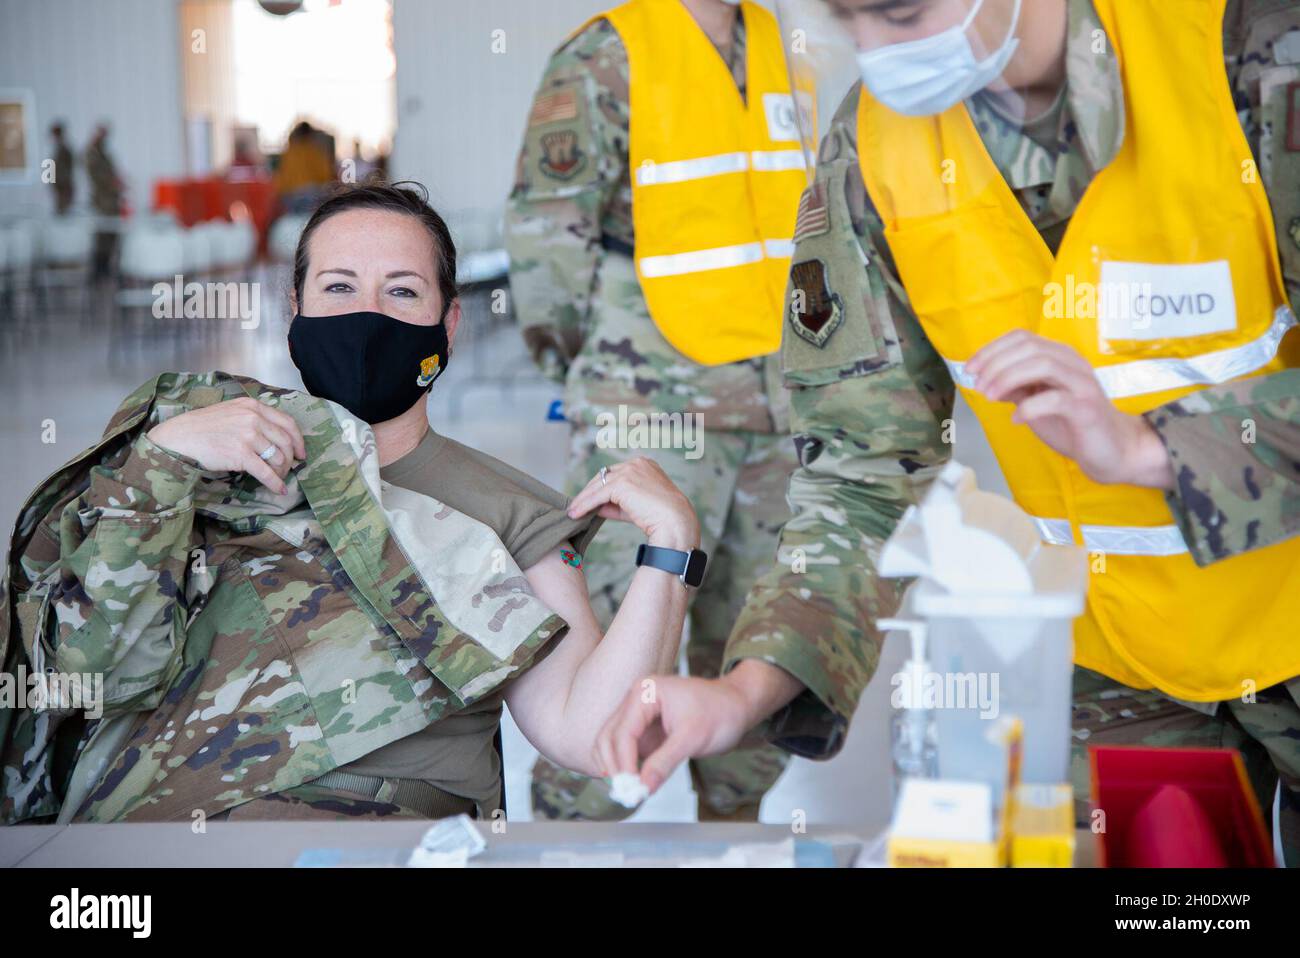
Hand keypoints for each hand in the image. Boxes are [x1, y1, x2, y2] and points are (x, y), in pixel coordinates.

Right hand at [146, 396, 306, 494]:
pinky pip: (266, 472)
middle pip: (285, 442)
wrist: (181, 437)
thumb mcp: (232, 412)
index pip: (287, 422)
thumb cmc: (204, 427)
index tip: (301, 452)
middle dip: (290, 459)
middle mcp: (253, 418)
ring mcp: (248, 436)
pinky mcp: (241, 454)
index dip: (298, 440)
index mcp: (253, 406)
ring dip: (280, 472)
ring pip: (278, 458)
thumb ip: (254, 418)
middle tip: (288, 468)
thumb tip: (276, 438)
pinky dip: (275, 483)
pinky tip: (278, 489)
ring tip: (277, 478)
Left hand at [567, 457, 699, 549]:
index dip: (601, 487)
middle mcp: (636, 463)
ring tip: (573, 512)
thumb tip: (594, 507)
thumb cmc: (660, 516)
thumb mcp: (634, 506)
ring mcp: (629, 471)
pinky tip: (577, 513)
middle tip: (577, 506)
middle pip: (604, 475)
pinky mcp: (622, 483)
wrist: (674, 522)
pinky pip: (598, 495)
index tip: (589, 499)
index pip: (615, 473)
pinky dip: (586, 504)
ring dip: (584, 499)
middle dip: (589, 492)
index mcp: (644, 464)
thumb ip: (615, 504)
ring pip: (599, 484)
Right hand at [592, 675, 754, 794]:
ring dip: (616, 768)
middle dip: (614, 766)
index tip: (629, 788)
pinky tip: (633, 783)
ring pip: (611, 745)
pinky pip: (625, 751)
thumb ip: (665, 762)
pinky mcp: (644, 731)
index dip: (623, 762)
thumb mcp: (693, 738)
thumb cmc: (720, 711)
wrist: (736, 706)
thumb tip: (643, 786)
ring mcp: (638, 716)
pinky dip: (625, 767)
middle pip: (609, 737)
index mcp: (645, 693)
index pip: (623, 732)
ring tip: (629, 792)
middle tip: (626, 793)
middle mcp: (636, 701)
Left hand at [965, 331, 1174, 489]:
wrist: (1113, 450)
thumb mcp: (1036, 400)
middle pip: (1029, 347)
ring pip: (1043, 364)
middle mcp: (1072, 363)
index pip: (1022, 337)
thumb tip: (984, 378)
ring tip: (991, 397)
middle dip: (996, 364)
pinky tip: (1017, 419)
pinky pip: (1056, 399)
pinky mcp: (1087, 408)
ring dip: (1008, 378)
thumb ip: (1015, 387)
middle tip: (979, 386)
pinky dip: (1029, 407)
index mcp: (1059, 356)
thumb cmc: (1071, 423)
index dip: (991, 350)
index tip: (970, 369)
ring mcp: (1082, 384)